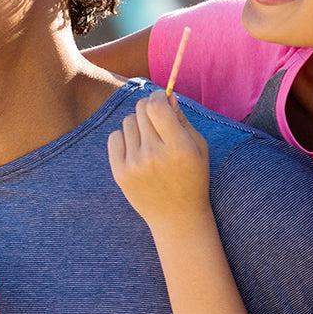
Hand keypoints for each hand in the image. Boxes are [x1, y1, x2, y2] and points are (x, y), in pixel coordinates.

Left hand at [107, 91, 210, 231]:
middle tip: (156, 119)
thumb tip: (167, 96)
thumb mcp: (198, 148)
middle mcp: (154, 155)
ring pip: (127, 122)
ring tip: (149, 140)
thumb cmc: (192, 178)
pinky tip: (136, 149)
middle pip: (140, 110)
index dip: (158, 96)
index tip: (162, 99)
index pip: (157, 106)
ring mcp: (135, 165)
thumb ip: (182, 120)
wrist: (177, 217)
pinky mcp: (120, 173)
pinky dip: (124, 138)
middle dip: (149, 108)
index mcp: (178, 147)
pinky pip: (114, 137)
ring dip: (138, 124)